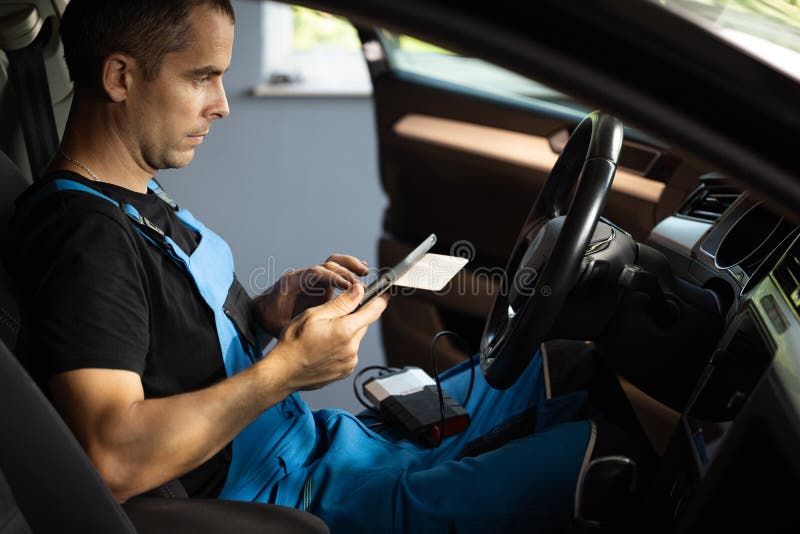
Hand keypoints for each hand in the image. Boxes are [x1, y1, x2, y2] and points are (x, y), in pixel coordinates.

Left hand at [253, 254, 369, 336]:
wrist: (263, 313)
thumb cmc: (271, 320)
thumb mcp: (282, 324)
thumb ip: (299, 324)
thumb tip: (319, 326)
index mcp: (294, 282)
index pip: (317, 273)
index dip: (334, 278)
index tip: (349, 287)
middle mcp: (305, 276)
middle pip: (328, 264)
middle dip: (346, 271)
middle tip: (361, 283)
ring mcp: (313, 278)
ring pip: (334, 263)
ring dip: (350, 266)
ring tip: (366, 272)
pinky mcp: (320, 283)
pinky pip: (336, 271)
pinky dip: (349, 270)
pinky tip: (363, 274)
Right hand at [269, 284, 387, 390]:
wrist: (284, 371)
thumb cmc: (294, 342)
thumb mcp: (315, 314)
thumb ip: (341, 303)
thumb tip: (359, 291)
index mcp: (346, 330)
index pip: (374, 311)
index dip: (381, 300)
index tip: (385, 294)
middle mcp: (352, 348)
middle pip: (364, 324)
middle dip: (354, 316)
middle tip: (334, 315)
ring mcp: (350, 361)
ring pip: (356, 338)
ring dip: (347, 332)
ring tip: (325, 334)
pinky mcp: (346, 370)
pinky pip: (350, 352)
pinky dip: (343, 346)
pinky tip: (325, 346)